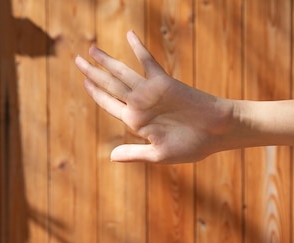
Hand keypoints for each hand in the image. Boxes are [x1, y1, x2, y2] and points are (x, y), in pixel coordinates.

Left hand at [75, 31, 233, 162]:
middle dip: (93, 73)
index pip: (109, 104)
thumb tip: (111, 156)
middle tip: (77, 60)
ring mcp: (151, 92)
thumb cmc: (192, 146)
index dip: (96, 93)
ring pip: (122, 73)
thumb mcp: (159, 154)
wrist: (217, 132)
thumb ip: (135, 153)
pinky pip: (148, 62)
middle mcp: (140, 105)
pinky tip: (129, 35)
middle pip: (110, 86)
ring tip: (91, 49)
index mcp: (136, 122)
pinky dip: (138, 49)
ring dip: (106, 61)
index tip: (85, 82)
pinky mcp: (164, 82)